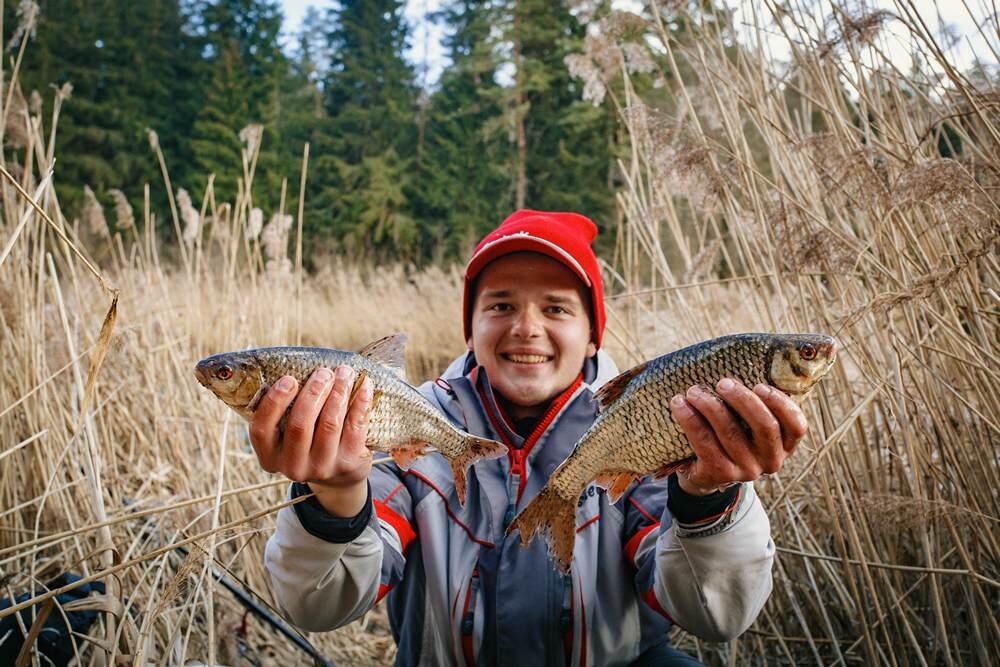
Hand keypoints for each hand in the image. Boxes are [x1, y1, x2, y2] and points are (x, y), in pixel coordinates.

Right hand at [249, 365, 373, 515]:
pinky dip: (360, 404)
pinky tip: (365, 386)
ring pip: (329, 424)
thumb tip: (296, 365)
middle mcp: (292, 466)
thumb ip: (287, 408)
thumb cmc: (310, 440)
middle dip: (313, 393)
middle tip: (324, 372)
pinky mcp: (347, 464)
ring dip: (338, 393)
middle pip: (300, 425)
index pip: (262, 430)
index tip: (289, 379)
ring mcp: (321, 468)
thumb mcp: (290, 432)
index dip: (274, 402)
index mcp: (270, 456)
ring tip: (345, 373)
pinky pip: (355, 428)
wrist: (339, 476)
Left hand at [668, 378, 807, 495]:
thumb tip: (746, 356)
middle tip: (722, 383)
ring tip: (693, 391)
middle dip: (742, 400)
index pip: (796, 426)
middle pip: (764, 426)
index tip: (760, 385)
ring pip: (731, 433)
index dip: (781, 404)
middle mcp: (771, 460)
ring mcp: (747, 470)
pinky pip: (705, 444)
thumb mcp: (748, 420)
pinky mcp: (721, 474)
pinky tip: (679, 405)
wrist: (704, 469)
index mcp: (785, 444)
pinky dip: (690, 421)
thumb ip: (755, 399)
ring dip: (710, 406)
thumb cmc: (731, 431)